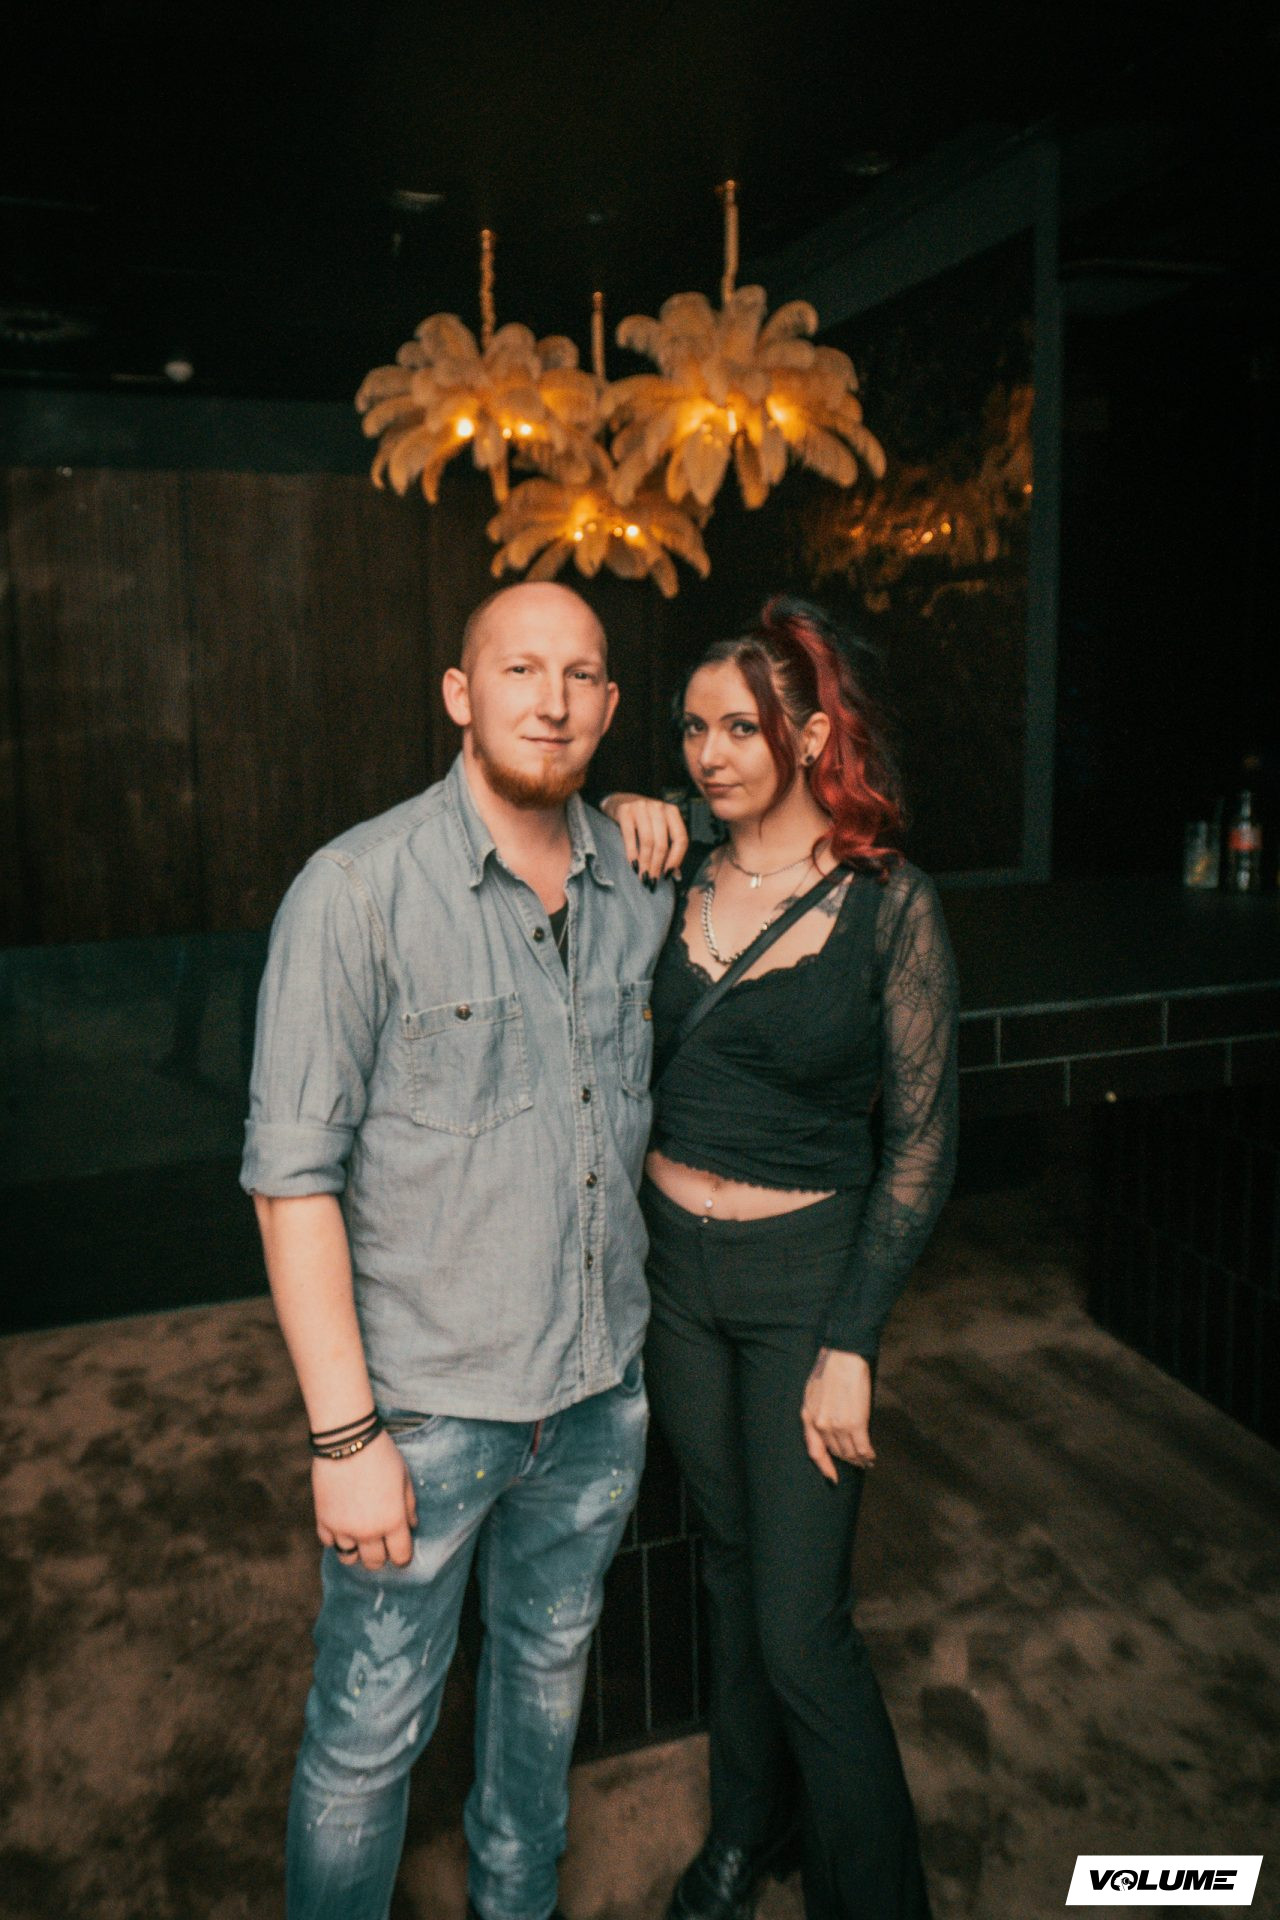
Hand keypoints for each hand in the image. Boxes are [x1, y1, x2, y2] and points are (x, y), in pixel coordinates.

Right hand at [313, 1429, 418, 1570]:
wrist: (347, 1440)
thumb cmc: (381, 1455)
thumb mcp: (404, 1478)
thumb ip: (409, 1506)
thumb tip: (412, 1526)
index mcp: (392, 1521)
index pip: (400, 1556)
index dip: (403, 1556)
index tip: (401, 1550)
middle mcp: (368, 1531)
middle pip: (374, 1562)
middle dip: (380, 1556)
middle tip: (381, 1543)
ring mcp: (343, 1528)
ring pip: (349, 1558)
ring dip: (356, 1551)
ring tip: (359, 1537)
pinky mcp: (323, 1520)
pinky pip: (329, 1543)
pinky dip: (336, 1538)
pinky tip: (342, 1525)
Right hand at [601, 793, 688, 883]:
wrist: (619, 800)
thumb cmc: (643, 820)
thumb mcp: (658, 830)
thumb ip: (669, 849)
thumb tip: (676, 876)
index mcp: (672, 812)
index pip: (681, 838)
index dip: (676, 859)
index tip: (669, 875)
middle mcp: (658, 807)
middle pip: (662, 842)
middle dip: (657, 865)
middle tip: (652, 881)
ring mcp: (641, 807)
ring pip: (647, 841)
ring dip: (645, 862)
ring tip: (643, 876)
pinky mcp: (625, 811)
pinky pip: (630, 835)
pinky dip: (632, 852)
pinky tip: (633, 865)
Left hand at [801, 1347, 875, 1483]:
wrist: (843, 1358)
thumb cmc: (827, 1372)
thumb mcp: (811, 1395)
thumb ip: (815, 1415)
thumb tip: (826, 1431)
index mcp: (809, 1418)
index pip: (815, 1452)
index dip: (825, 1468)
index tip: (832, 1478)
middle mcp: (822, 1425)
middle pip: (836, 1452)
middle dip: (846, 1459)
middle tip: (856, 1462)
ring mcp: (838, 1426)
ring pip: (850, 1451)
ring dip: (858, 1458)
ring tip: (865, 1460)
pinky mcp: (856, 1422)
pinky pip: (863, 1446)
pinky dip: (868, 1454)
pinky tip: (871, 1456)